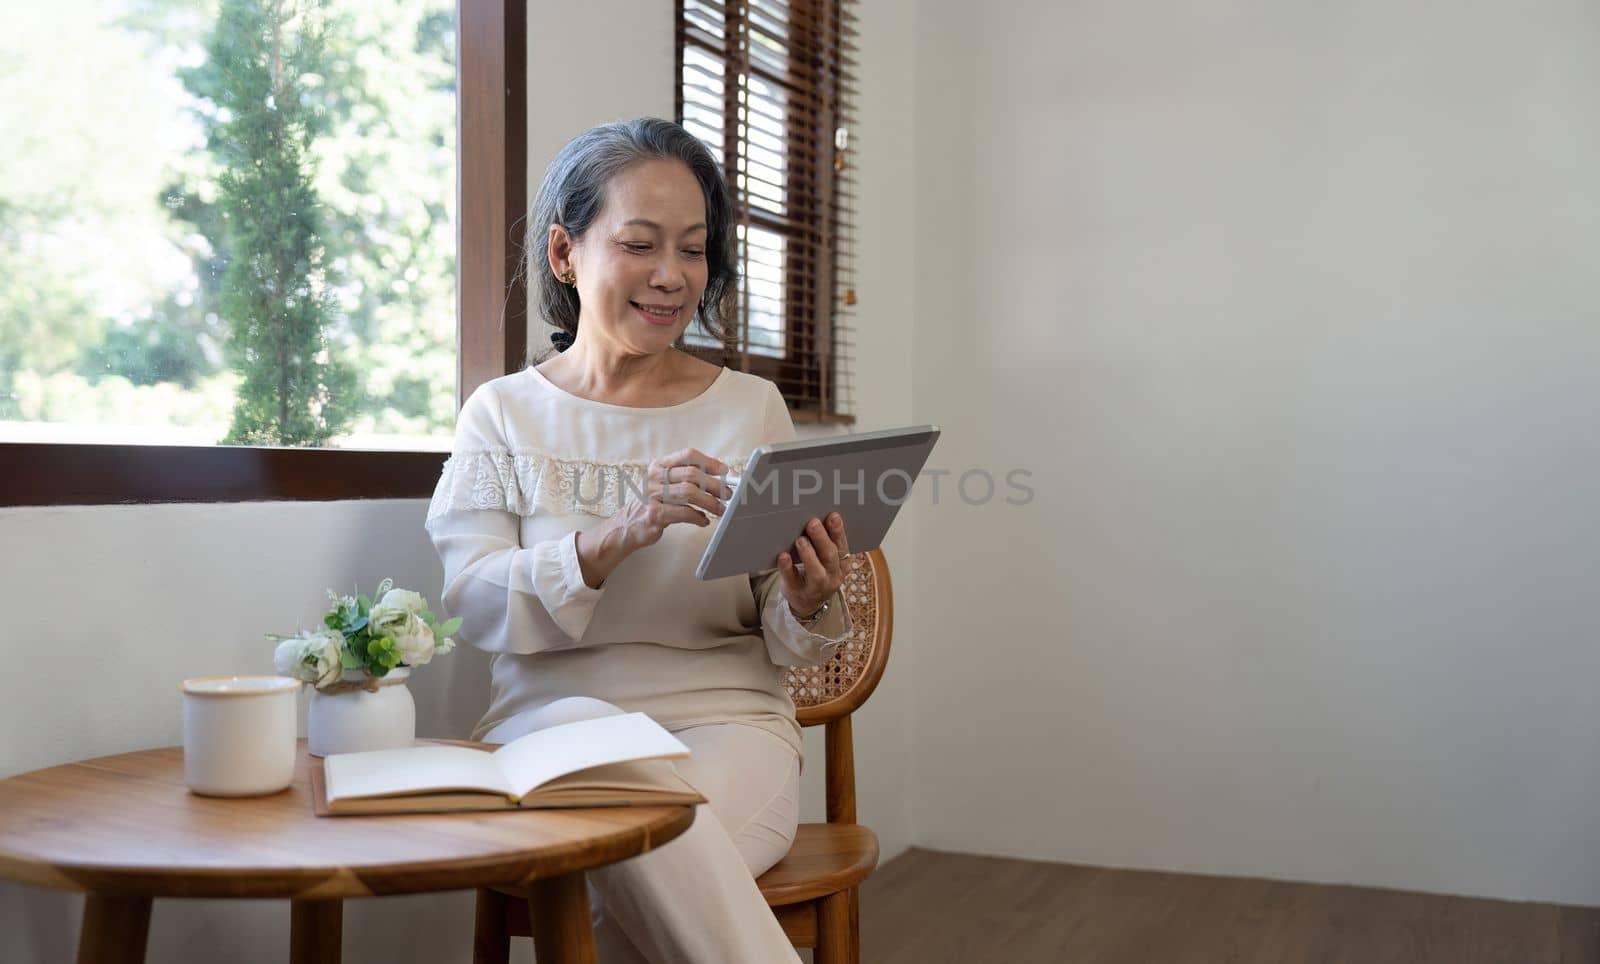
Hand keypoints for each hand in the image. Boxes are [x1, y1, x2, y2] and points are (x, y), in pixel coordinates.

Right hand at [576, 448, 731, 587]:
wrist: (625, 526)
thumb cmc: (650, 504)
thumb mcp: (662, 484)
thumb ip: (684, 478)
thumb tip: (716, 478)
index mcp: (659, 465)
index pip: (688, 455)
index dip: (709, 462)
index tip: (724, 471)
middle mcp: (654, 477)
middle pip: (692, 474)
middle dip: (715, 485)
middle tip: (727, 494)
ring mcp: (653, 495)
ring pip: (690, 493)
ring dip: (710, 502)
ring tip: (720, 509)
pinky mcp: (654, 514)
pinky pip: (684, 513)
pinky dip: (698, 517)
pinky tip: (703, 521)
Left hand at [777, 512, 848, 618]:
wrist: (807, 603)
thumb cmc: (817, 572)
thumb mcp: (827, 561)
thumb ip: (825, 543)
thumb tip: (816, 517)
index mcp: (842, 564)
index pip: (842, 546)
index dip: (838, 531)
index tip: (832, 516)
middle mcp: (832, 576)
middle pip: (830, 556)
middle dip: (822, 539)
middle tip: (813, 523)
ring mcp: (815, 587)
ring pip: (816, 571)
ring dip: (808, 554)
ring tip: (800, 540)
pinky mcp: (797, 591)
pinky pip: (792, 579)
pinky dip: (787, 567)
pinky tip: (783, 556)